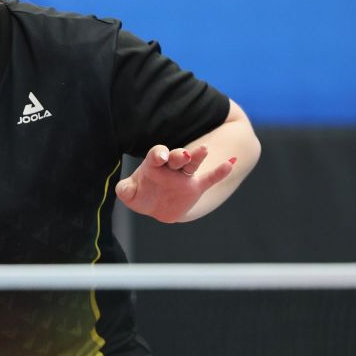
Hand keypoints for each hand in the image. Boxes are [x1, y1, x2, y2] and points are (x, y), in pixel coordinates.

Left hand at [115, 144, 235, 222]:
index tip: (160, 158)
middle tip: (182, 154)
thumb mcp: (130, 193)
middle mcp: (170, 167)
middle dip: (179, 154)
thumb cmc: (141, 195)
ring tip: (204, 149)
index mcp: (154, 164)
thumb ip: (125, 190)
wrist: (157, 207)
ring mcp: (184, 176)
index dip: (158, 154)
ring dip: (197, 156)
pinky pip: (210, 178)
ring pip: (192, 163)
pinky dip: (220, 172)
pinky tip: (231, 162)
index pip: (157, 154)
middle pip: (176, 156)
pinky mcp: (195, 187)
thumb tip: (124, 190)